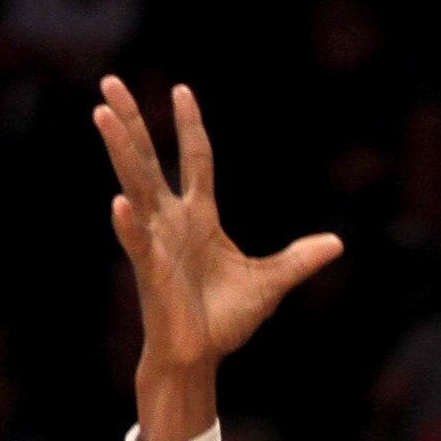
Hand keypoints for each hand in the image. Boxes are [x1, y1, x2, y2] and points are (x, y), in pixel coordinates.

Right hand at [94, 78, 340, 440]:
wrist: (201, 358)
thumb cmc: (224, 320)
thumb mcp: (270, 283)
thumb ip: (298, 260)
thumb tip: (337, 243)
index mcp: (200, 216)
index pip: (195, 159)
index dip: (190, 126)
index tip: (181, 91)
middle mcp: (172, 220)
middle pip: (149, 159)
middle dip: (132, 122)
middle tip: (111, 82)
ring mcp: (157, 241)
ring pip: (135, 186)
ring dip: (120, 152)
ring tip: (102, 115)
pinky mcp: (150, 269)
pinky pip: (137, 241)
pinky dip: (129, 224)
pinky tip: (119, 201)